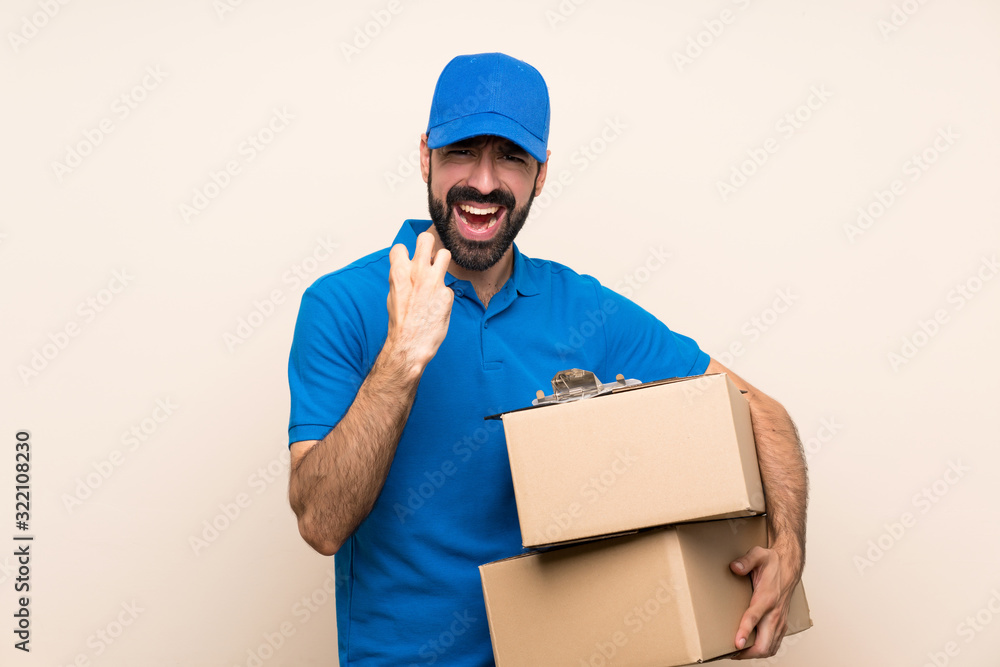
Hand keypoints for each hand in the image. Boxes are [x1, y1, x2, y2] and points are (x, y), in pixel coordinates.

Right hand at [384, 232, 453, 375]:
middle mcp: (417, 272)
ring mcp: (434, 282)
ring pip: (445, 254)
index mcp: (399, 272)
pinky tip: (438, 304)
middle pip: (426, 238)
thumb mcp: (393, 294)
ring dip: (441, 262)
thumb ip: (401, 276)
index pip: (401, 246)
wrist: (410, 343)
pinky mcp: (447, 293)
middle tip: (428, 257)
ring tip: (436, 275)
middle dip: (428, 245)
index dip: (405, 254)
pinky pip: (448, 285)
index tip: (407, 262)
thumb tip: (406, 266)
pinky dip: (444, 293)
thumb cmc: (400, 321)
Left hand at [729, 544, 799, 658]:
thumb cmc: (772, 563)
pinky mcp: (781, 624)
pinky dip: (762, 651)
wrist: (789, 567)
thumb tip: (734, 567)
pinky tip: (749, 650)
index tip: (737, 643)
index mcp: (768, 597)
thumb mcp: (759, 555)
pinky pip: (773, 644)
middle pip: (765, 643)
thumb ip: (746, 560)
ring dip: (753, 654)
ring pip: (769, 648)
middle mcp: (775, 613)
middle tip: (729, 653)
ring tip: (736, 654)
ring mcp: (779, 621)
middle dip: (748, 653)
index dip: (745, 631)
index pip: (755, 617)